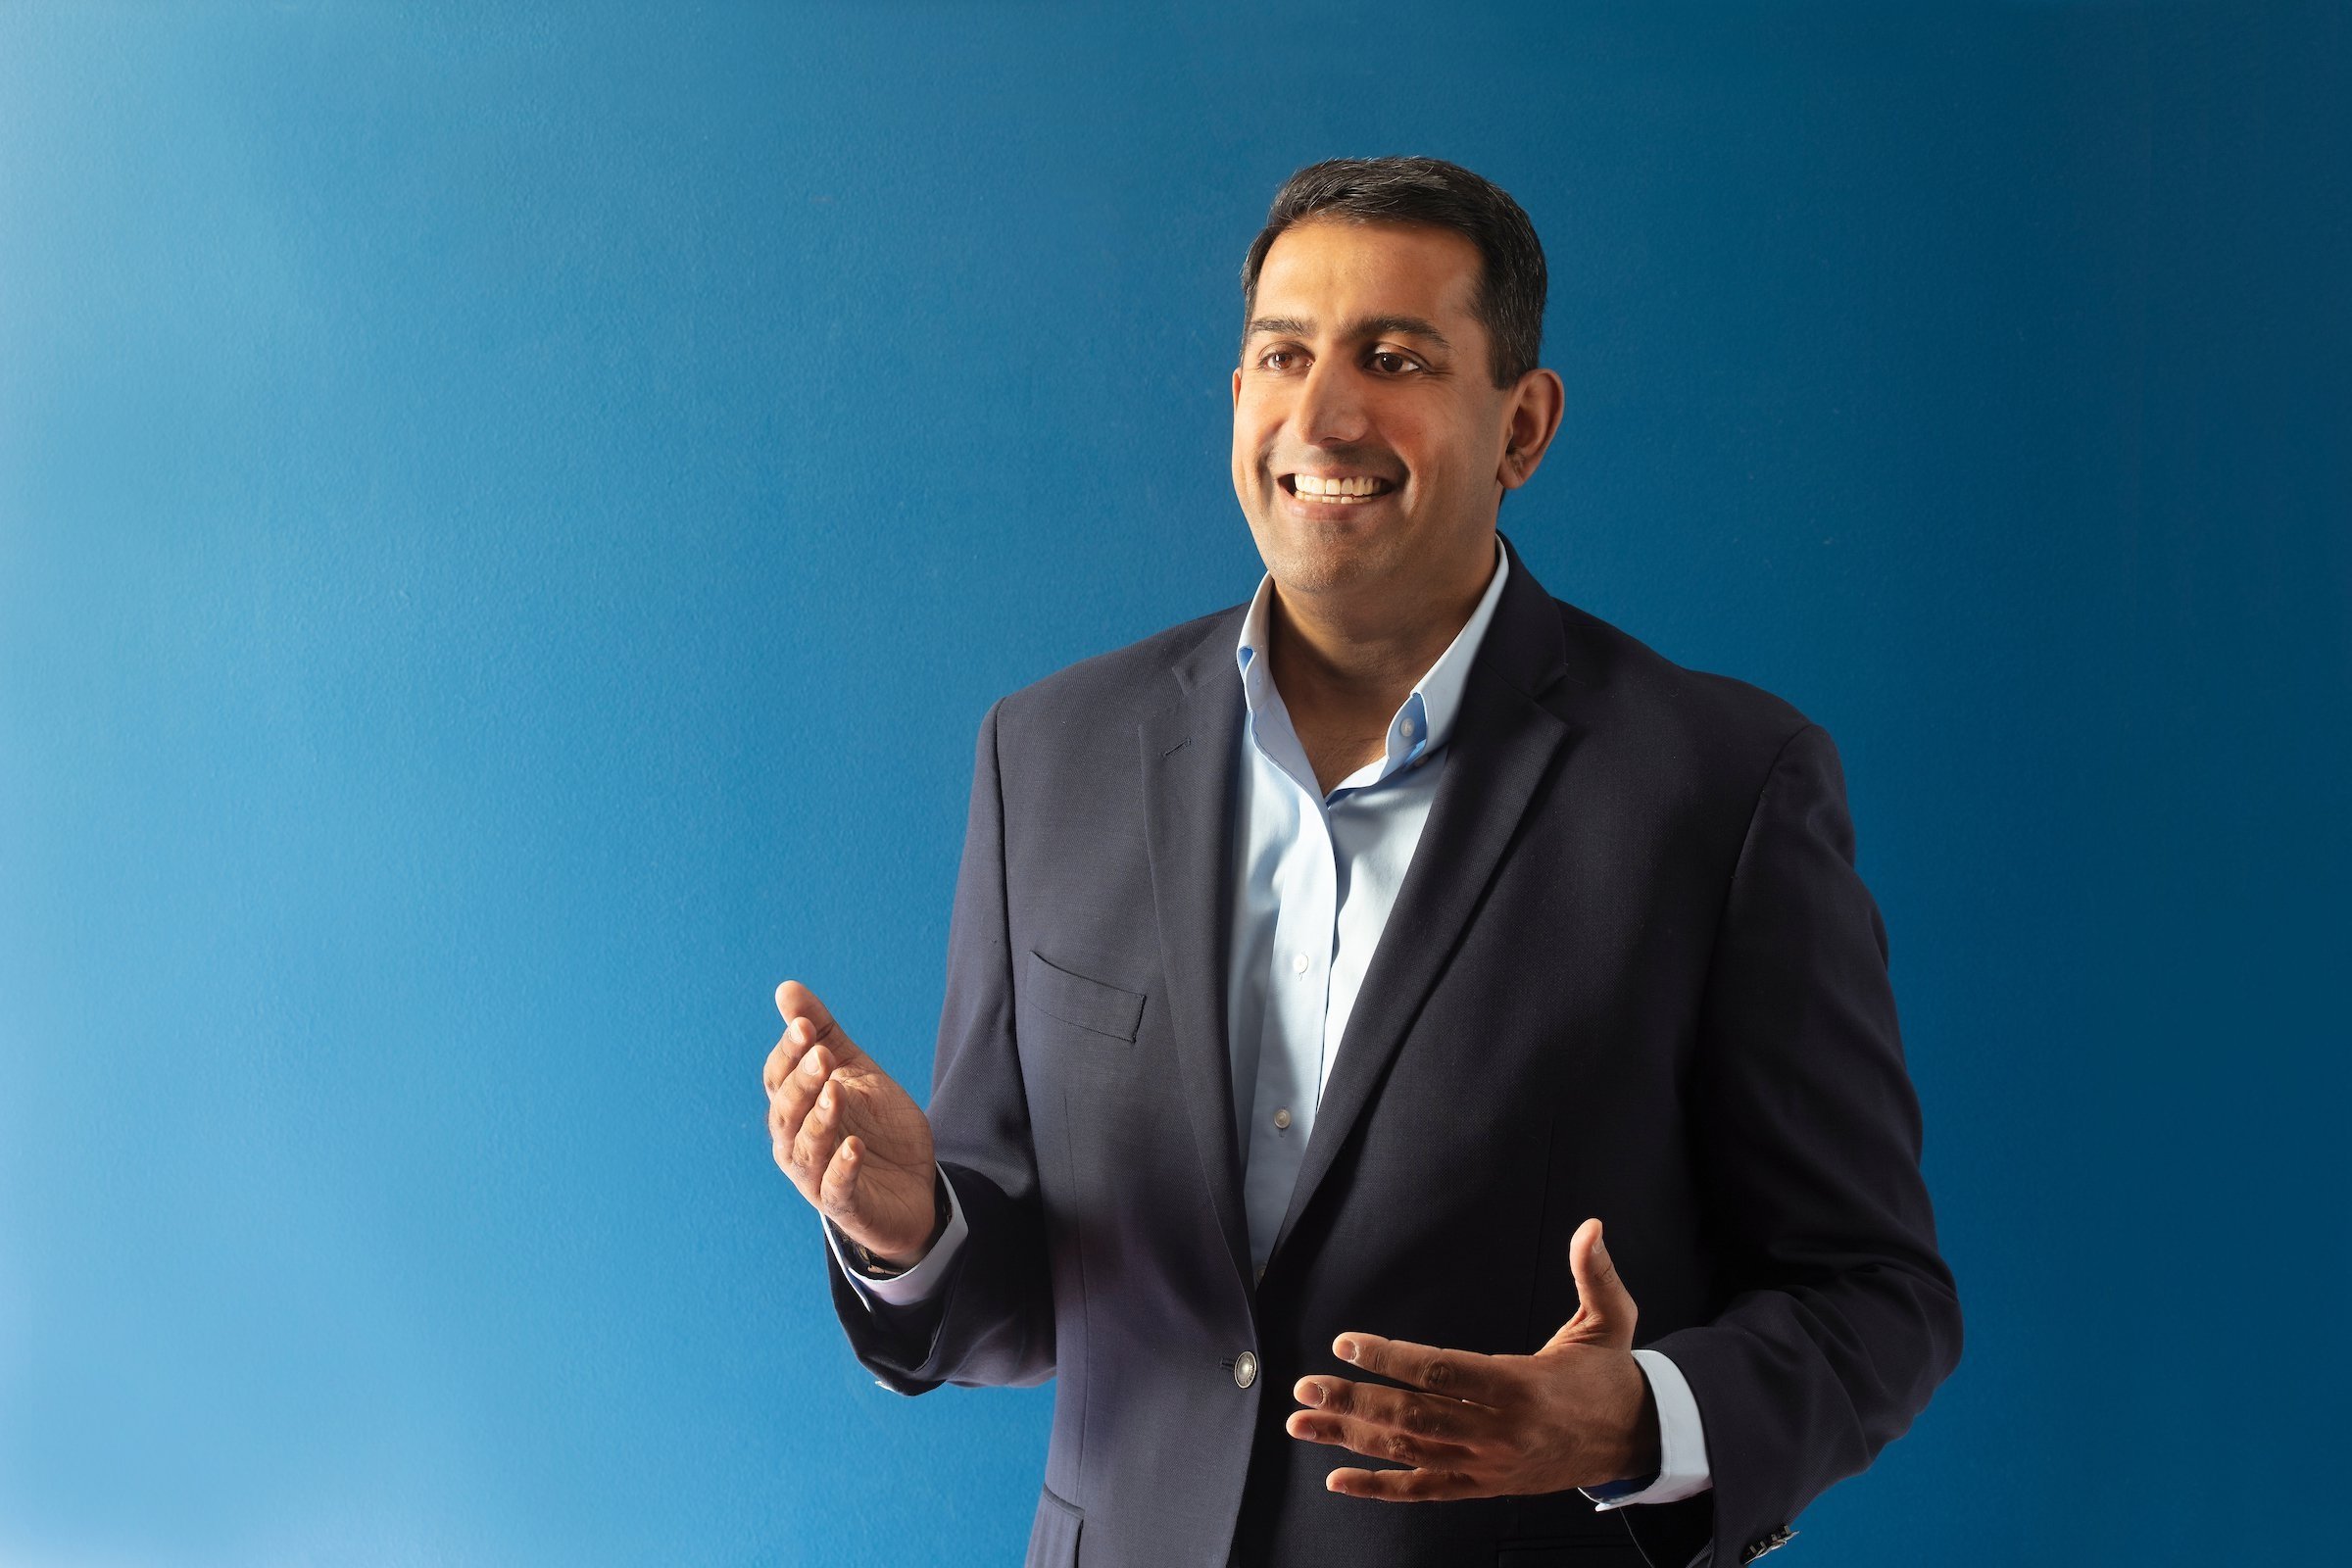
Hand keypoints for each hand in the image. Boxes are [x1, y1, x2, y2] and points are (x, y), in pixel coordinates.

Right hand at [763, 980, 940, 1266]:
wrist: (911, 1185)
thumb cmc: (873, 1126)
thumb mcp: (854, 1071)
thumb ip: (823, 1033)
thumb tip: (786, 988)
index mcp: (795, 1109)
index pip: (779, 1077)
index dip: (789, 1052)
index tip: (804, 1025)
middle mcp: (796, 1143)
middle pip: (786, 1112)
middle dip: (802, 1083)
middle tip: (821, 1055)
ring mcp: (817, 1176)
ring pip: (806, 1149)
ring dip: (819, 1120)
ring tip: (836, 1093)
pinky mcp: (845, 1204)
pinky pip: (837, 1187)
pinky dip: (843, 1167)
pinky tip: (855, 1147)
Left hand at [1285, 1217, 1659, 1500]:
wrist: (1636, 1441)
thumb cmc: (1611, 1376)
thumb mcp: (1610, 1320)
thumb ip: (1593, 1273)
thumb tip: (1591, 1226)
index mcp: (1521, 1387)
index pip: (1442, 1372)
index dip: (1390, 1358)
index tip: (1347, 1343)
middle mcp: (1498, 1431)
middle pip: (1413, 1417)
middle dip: (1353, 1402)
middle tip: (1305, 1388)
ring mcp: (1488, 1464)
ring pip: (1409, 1453)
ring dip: (1351, 1439)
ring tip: (1302, 1423)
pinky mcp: (1485, 1485)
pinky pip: (1425, 1490)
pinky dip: (1380, 1487)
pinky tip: (1340, 1479)